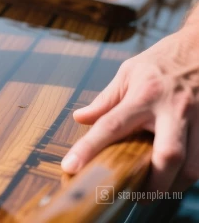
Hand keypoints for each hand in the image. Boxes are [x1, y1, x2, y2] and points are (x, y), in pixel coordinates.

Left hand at [62, 28, 198, 191]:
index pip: (111, 125)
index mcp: (145, 94)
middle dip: (153, 183)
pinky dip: (190, 174)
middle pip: (168, 155)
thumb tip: (80, 118)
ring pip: (193, 165)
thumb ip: (106, 99)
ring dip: (174, 185)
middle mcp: (174, 108)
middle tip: (135, 197)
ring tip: (156, 191)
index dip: (88, 148)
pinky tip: (176, 177)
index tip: (70, 167)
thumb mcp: (129, 72)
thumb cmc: (162, 60)